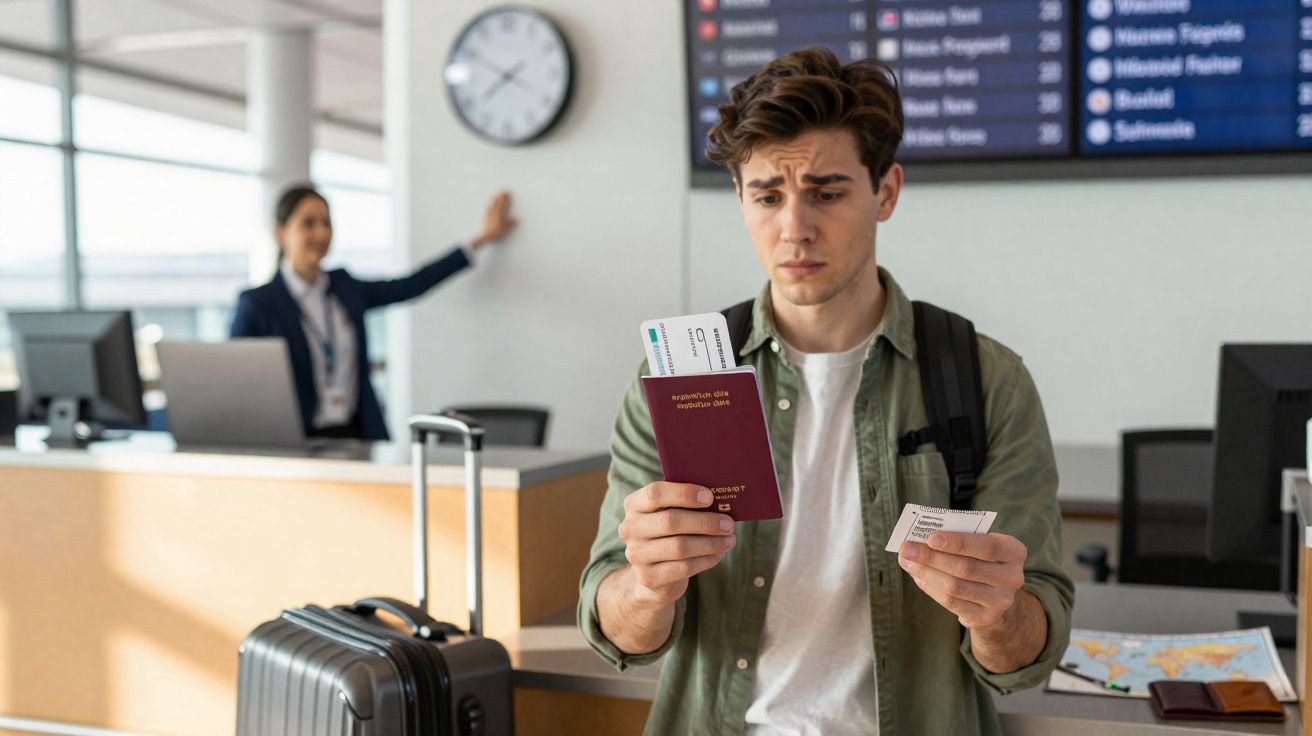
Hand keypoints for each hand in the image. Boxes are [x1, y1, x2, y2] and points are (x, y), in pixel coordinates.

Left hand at [470, 190, 516, 249]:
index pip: (504, 203)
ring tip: (498, 193)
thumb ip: (511, 223)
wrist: (486, 236)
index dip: (507, 198)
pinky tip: (490, 201)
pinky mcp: (485, 215)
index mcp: (500, 213)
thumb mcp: (506, 228)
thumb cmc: (496, 233)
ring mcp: (489, 212)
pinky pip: (488, 205)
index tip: (509, 193)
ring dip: (496, 197)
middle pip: (498, 201)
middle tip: (504, 190)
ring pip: (493, 202)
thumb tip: (516, 219)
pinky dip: (490, 202)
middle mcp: (494, 211)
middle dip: (501, 195)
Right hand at [618, 482, 735, 607]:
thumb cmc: (668, 533)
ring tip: (729, 540)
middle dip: (705, 522)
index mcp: (634, 505)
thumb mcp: (670, 513)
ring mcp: (636, 554)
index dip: (684, 493)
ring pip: (680, 546)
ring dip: (710, 543)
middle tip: (728, 524)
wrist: (652, 573)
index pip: (655, 493)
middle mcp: (630, 528)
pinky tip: (719, 554)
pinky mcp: (648, 577)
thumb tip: (721, 501)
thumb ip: (686, 504)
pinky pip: (683, 567)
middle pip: (671, 521)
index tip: (710, 497)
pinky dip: (706, 560)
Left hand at [898, 531, 1026, 631]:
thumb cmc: (981, 559)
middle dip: (932, 557)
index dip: (958, 542)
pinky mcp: (985, 618)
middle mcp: (1012, 578)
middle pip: (967, 568)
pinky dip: (931, 588)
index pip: (987, 546)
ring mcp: (1000, 601)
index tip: (930, 537)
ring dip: (926, 573)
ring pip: (955, 587)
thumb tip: (919, 539)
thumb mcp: (979, 543)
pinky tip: (919, 577)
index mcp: (1014, 552)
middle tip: (906, 549)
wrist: (997, 595)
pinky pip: (951, 603)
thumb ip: (956, 539)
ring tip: (907, 561)